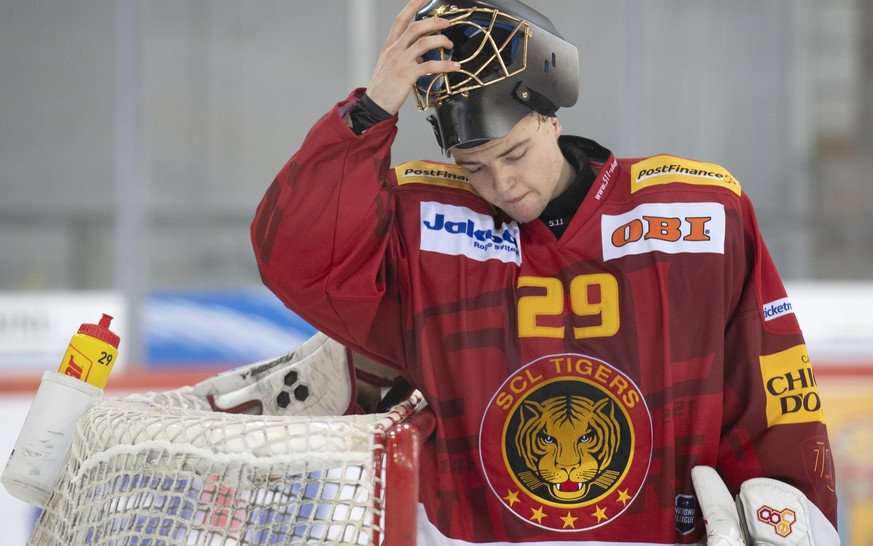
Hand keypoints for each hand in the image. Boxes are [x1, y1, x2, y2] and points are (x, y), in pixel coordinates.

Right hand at [365, 0, 459, 115]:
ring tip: (449, 45)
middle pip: (416, 27)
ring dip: (441, 41)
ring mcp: (401, 61)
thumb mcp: (390, 64)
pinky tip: (454, 66)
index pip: (401, 19)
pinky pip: (430, 66)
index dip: (413, 6)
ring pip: (425, 43)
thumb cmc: (383, 86)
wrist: (375, 104)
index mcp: (390, 45)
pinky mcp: (408, 75)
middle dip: (434, 22)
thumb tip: (423, 53)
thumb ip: (406, 55)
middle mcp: (394, 50)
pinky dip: (445, 65)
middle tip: (447, 23)